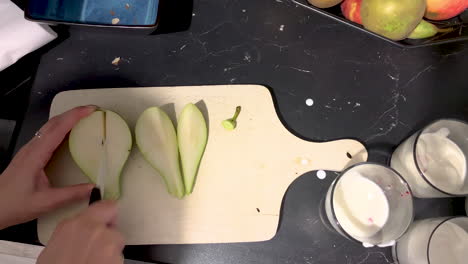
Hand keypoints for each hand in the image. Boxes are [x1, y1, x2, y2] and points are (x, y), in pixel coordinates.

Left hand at [0, 106, 95, 228]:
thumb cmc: (14, 205)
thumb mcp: (45, 202)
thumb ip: (71, 194)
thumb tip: (94, 188)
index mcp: (36, 155)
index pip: (58, 129)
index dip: (75, 116)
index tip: (91, 110)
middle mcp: (31, 148)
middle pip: (53, 122)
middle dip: (73, 113)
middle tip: (92, 111)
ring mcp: (29, 150)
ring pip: (49, 127)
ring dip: (67, 119)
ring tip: (84, 118)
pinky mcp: (29, 155)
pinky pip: (47, 135)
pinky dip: (61, 128)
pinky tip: (69, 133)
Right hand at [37, 201, 124, 263]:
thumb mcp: (53, 249)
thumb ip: (70, 235)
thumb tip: (78, 234)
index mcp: (73, 225)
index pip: (104, 206)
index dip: (109, 213)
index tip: (109, 218)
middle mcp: (93, 229)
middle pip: (112, 227)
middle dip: (108, 237)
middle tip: (96, 250)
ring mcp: (107, 242)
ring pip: (116, 243)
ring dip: (109, 252)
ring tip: (94, 262)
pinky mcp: (117, 256)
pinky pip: (118, 257)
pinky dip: (112, 262)